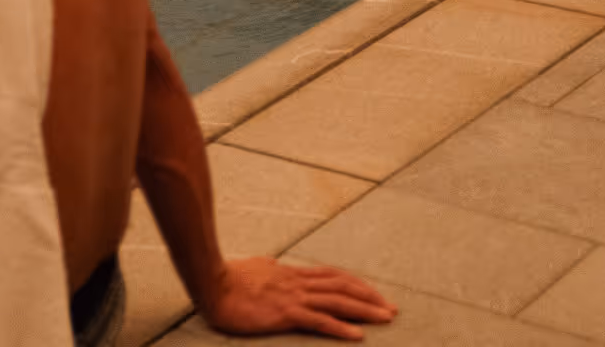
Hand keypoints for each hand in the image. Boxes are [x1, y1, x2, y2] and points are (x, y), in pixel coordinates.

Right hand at [201, 257, 395, 338]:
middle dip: (369, 297)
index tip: (374, 294)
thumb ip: (272, 272)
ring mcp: (292, 296)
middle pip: (342, 286)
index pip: (333, 276)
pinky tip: (356, 336)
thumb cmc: (230, 279)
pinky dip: (340, 328)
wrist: (213, 283)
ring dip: (364, 310)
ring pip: (337, 301)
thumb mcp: (258, 270)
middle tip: (392, 309)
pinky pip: (318, 321)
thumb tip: (274, 268)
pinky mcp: (284, 313)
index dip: (356, 284)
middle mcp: (297, 282)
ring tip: (385, 319)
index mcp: (292, 274)